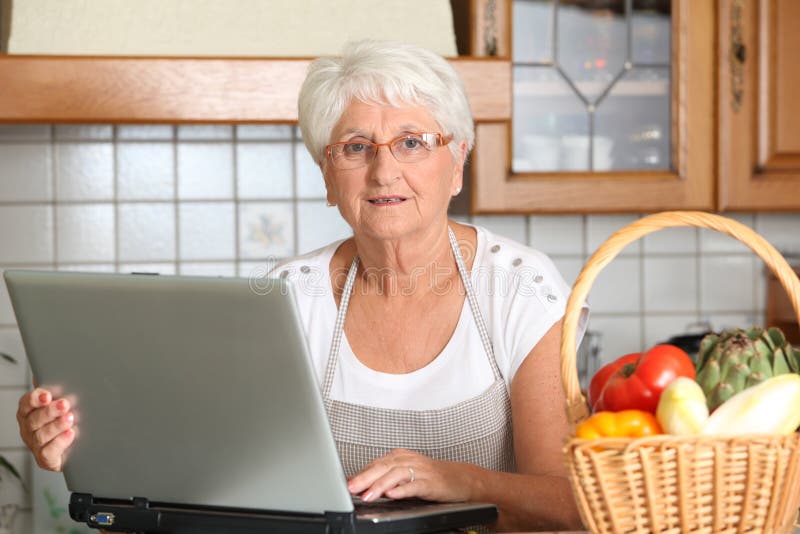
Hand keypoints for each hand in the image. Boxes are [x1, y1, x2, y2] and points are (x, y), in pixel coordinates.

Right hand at [17, 388, 75, 470]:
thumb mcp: (61, 401)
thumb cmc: (65, 419)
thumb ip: (54, 388)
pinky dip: (59, 442)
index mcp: (29, 412)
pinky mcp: (45, 459)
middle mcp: (28, 428)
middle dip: (49, 411)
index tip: (48, 395)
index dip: (35, 399)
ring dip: (56, 426)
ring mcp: (35, 445)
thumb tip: (48, 370)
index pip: (26, 403)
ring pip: (41, 435)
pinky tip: (70, 434)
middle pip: (34, 419)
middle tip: (65, 404)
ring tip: (70, 418)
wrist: (77, 446)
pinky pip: (48, 452)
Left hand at [347, 449, 475, 502]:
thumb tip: (362, 485)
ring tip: (367, 495)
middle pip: (382, 467)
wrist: (460, 478)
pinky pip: (414, 485)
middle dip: (365, 478)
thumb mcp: (406, 474)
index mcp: (400, 456)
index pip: (376, 464)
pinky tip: (392, 495)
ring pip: (396, 475)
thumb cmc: (431, 477)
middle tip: (350, 488)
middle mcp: (408, 460)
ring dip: (380, 485)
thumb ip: (386, 477)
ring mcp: (420, 470)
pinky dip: (402, 489)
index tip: (345, 483)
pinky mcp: (431, 482)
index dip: (360, 473)